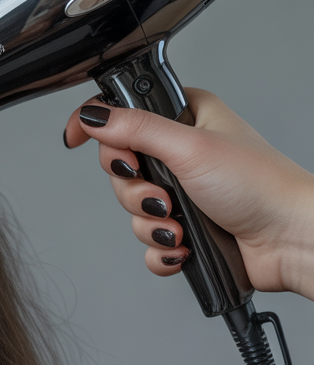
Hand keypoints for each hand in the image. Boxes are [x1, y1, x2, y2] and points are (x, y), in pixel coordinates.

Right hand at [63, 89, 313, 301]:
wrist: (288, 238)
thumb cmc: (259, 185)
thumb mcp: (189, 147)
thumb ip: (137, 130)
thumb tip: (94, 117)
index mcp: (185, 119)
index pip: (124, 114)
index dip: (96, 126)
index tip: (75, 139)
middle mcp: (181, 154)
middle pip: (120, 169)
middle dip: (134, 191)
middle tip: (161, 194)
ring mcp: (182, 193)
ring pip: (131, 210)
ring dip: (151, 224)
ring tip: (180, 226)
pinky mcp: (184, 229)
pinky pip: (147, 243)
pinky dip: (160, 250)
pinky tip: (182, 247)